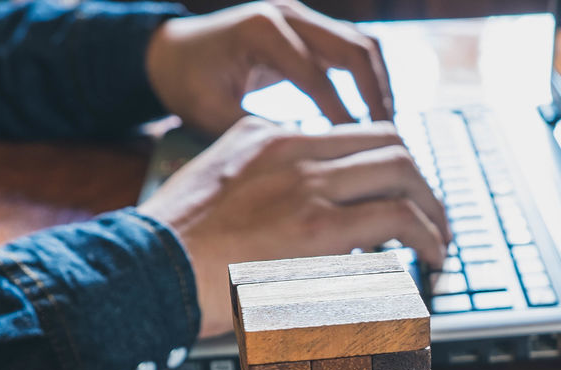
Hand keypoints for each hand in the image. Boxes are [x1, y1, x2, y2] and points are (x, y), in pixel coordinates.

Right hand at [139, 116, 449, 338]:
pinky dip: (424, 236)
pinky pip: (394, 218)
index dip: (390, 162)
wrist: (146, 269)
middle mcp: (293, 150)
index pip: (353, 133)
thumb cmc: (174, 247)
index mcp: (268, 136)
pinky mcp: (317, 228)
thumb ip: (259, 178)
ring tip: (439, 242)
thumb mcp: (217, 183)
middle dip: (422, 182)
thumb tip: (299, 205)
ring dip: (432, 209)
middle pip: (389, 143)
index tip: (401, 193)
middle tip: (433, 217)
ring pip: (400, 173)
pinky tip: (429, 258)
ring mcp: (307, 185)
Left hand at [145, 0, 391, 137]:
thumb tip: (305, 163)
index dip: (341, 118)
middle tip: (387, 142)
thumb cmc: (187, 84)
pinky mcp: (309, 29)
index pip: (317, 78)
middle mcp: (288, 14)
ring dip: (379, 86)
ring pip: (362, 45)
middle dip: (375, 98)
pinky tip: (371, 117)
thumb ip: (257, 133)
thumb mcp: (212, 113)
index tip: (356, 158)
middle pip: (355, 49)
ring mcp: (302, 17)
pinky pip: (351, 50)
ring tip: (387, 130)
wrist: (173, 52)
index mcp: (262, 31)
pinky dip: (367, 80)